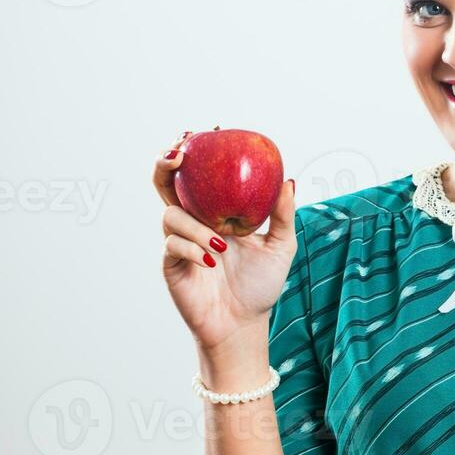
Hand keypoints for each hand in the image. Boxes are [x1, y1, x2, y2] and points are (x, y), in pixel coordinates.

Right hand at [153, 130, 297, 350]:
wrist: (244, 323)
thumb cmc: (262, 284)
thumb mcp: (280, 245)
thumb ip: (282, 213)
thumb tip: (288, 179)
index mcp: (215, 213)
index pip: (200, 176)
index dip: (197, 152)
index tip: (208, 130)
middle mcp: (194, 222)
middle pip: (167, 184)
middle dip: (166, 164)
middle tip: (180, 153)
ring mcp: (179, 242)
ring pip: (171, 215)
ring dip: (197, 228)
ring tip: (222, 247)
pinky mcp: (170, 265)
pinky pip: (171, 245)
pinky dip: (190, 248)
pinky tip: (210, 261)